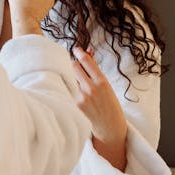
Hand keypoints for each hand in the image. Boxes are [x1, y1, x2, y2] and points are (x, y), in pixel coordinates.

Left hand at [71, 47, 127, 170]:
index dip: (79, 52)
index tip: (76, 49)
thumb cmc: (108, 103)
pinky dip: (66, 85)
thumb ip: (94, 68)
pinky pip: (65, 88)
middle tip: (75, 67)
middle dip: (73, 64)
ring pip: (67, 77)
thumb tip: (87, 50)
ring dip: (69, 75)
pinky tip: (70, 88)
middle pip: (73, 66)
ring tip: (74, 80)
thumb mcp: (106, 84)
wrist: (109, 126)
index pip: (86, 62)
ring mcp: (80, 98)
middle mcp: (90, 89)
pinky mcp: (72, 105)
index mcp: (102, 82)